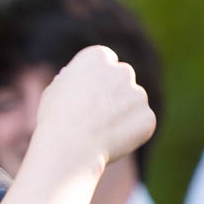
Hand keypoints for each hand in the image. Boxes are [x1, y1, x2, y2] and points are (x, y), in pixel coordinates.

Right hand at [36, 45, 155, 171]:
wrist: (69, 147)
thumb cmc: (55, 120)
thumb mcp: (56, 92)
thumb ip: (75, 84)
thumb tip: (84, 88)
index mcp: (97, 57)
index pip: (105, 60)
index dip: (99, 76)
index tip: (96, 88)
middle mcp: (122, 71)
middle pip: (122, 78)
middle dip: (116, 92)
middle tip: (103, 113)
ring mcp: (138, 94)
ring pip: (133, 102)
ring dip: (123, 114)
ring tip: (100, 134)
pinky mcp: (147, 117)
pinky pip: (141, 123)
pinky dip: (131, 133)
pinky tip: (111, 143)